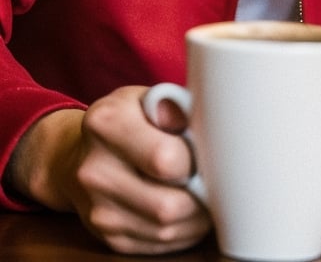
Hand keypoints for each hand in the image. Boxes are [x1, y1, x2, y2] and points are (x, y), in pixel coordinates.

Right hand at [8, 86, 210, 254]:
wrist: (79, 155)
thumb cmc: (128, 120)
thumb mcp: (147, 98)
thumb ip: (177, 108)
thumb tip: (211, 128)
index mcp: (107, 123)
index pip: (165, 158)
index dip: (199, 160)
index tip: (213, 153)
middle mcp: (95, 171)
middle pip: (167, 205)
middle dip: (203, 196)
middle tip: (220, 181)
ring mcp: (98, 210)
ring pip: (165, 230)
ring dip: (198, 218)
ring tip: (210, 195)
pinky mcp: (108, 237)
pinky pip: (157, 245)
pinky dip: (184, 232)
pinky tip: (192, 212)